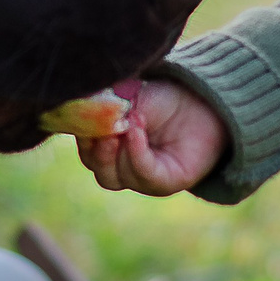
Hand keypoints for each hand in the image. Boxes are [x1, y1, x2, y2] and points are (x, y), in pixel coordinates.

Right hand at [78, 78, 225, 196]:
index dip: (82, 136)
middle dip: (95, 148)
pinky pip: (143, 174)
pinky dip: (136, 153)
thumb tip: (79, 107)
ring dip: (117, 149)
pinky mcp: (165, 183)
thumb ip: (102, 107)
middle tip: (102, 127)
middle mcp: (123, 168)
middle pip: (96, 169)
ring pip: (114, 176)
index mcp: (109, 148)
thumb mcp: (126, 98)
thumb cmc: (162, 99)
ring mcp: (143, 178)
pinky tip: (135, 131)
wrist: (201, 101)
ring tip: (128, 121)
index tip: (82, 116)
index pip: (86, 150)